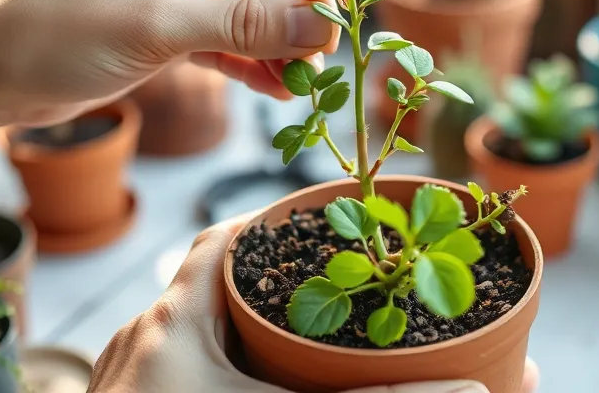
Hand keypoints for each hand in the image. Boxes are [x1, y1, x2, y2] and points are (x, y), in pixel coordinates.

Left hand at [0, 0, 339, 125]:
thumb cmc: (57, 34)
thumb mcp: (157, 27)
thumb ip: (243, 24)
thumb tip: (320, 27)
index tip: (331, 20)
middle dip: (292, 15)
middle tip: (324, 57)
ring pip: (249, 7)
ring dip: (276, 44)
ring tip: (304, 82)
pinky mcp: (172, 20)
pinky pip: (227, 36)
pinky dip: (251, 62)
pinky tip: (277, 89)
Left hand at [88, 218, 539, 392]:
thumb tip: (474, 391)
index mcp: (172, 324)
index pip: (218, 243)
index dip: (264, 225)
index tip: (306, 222)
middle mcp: (141, 343)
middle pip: (203, 289)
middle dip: (259, 288)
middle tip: (313, 288)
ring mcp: (125, 383)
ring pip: (185, 336)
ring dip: (231, 333)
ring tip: (286, 336)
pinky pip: (168, 373)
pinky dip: (206, 371)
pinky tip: (239, 390)